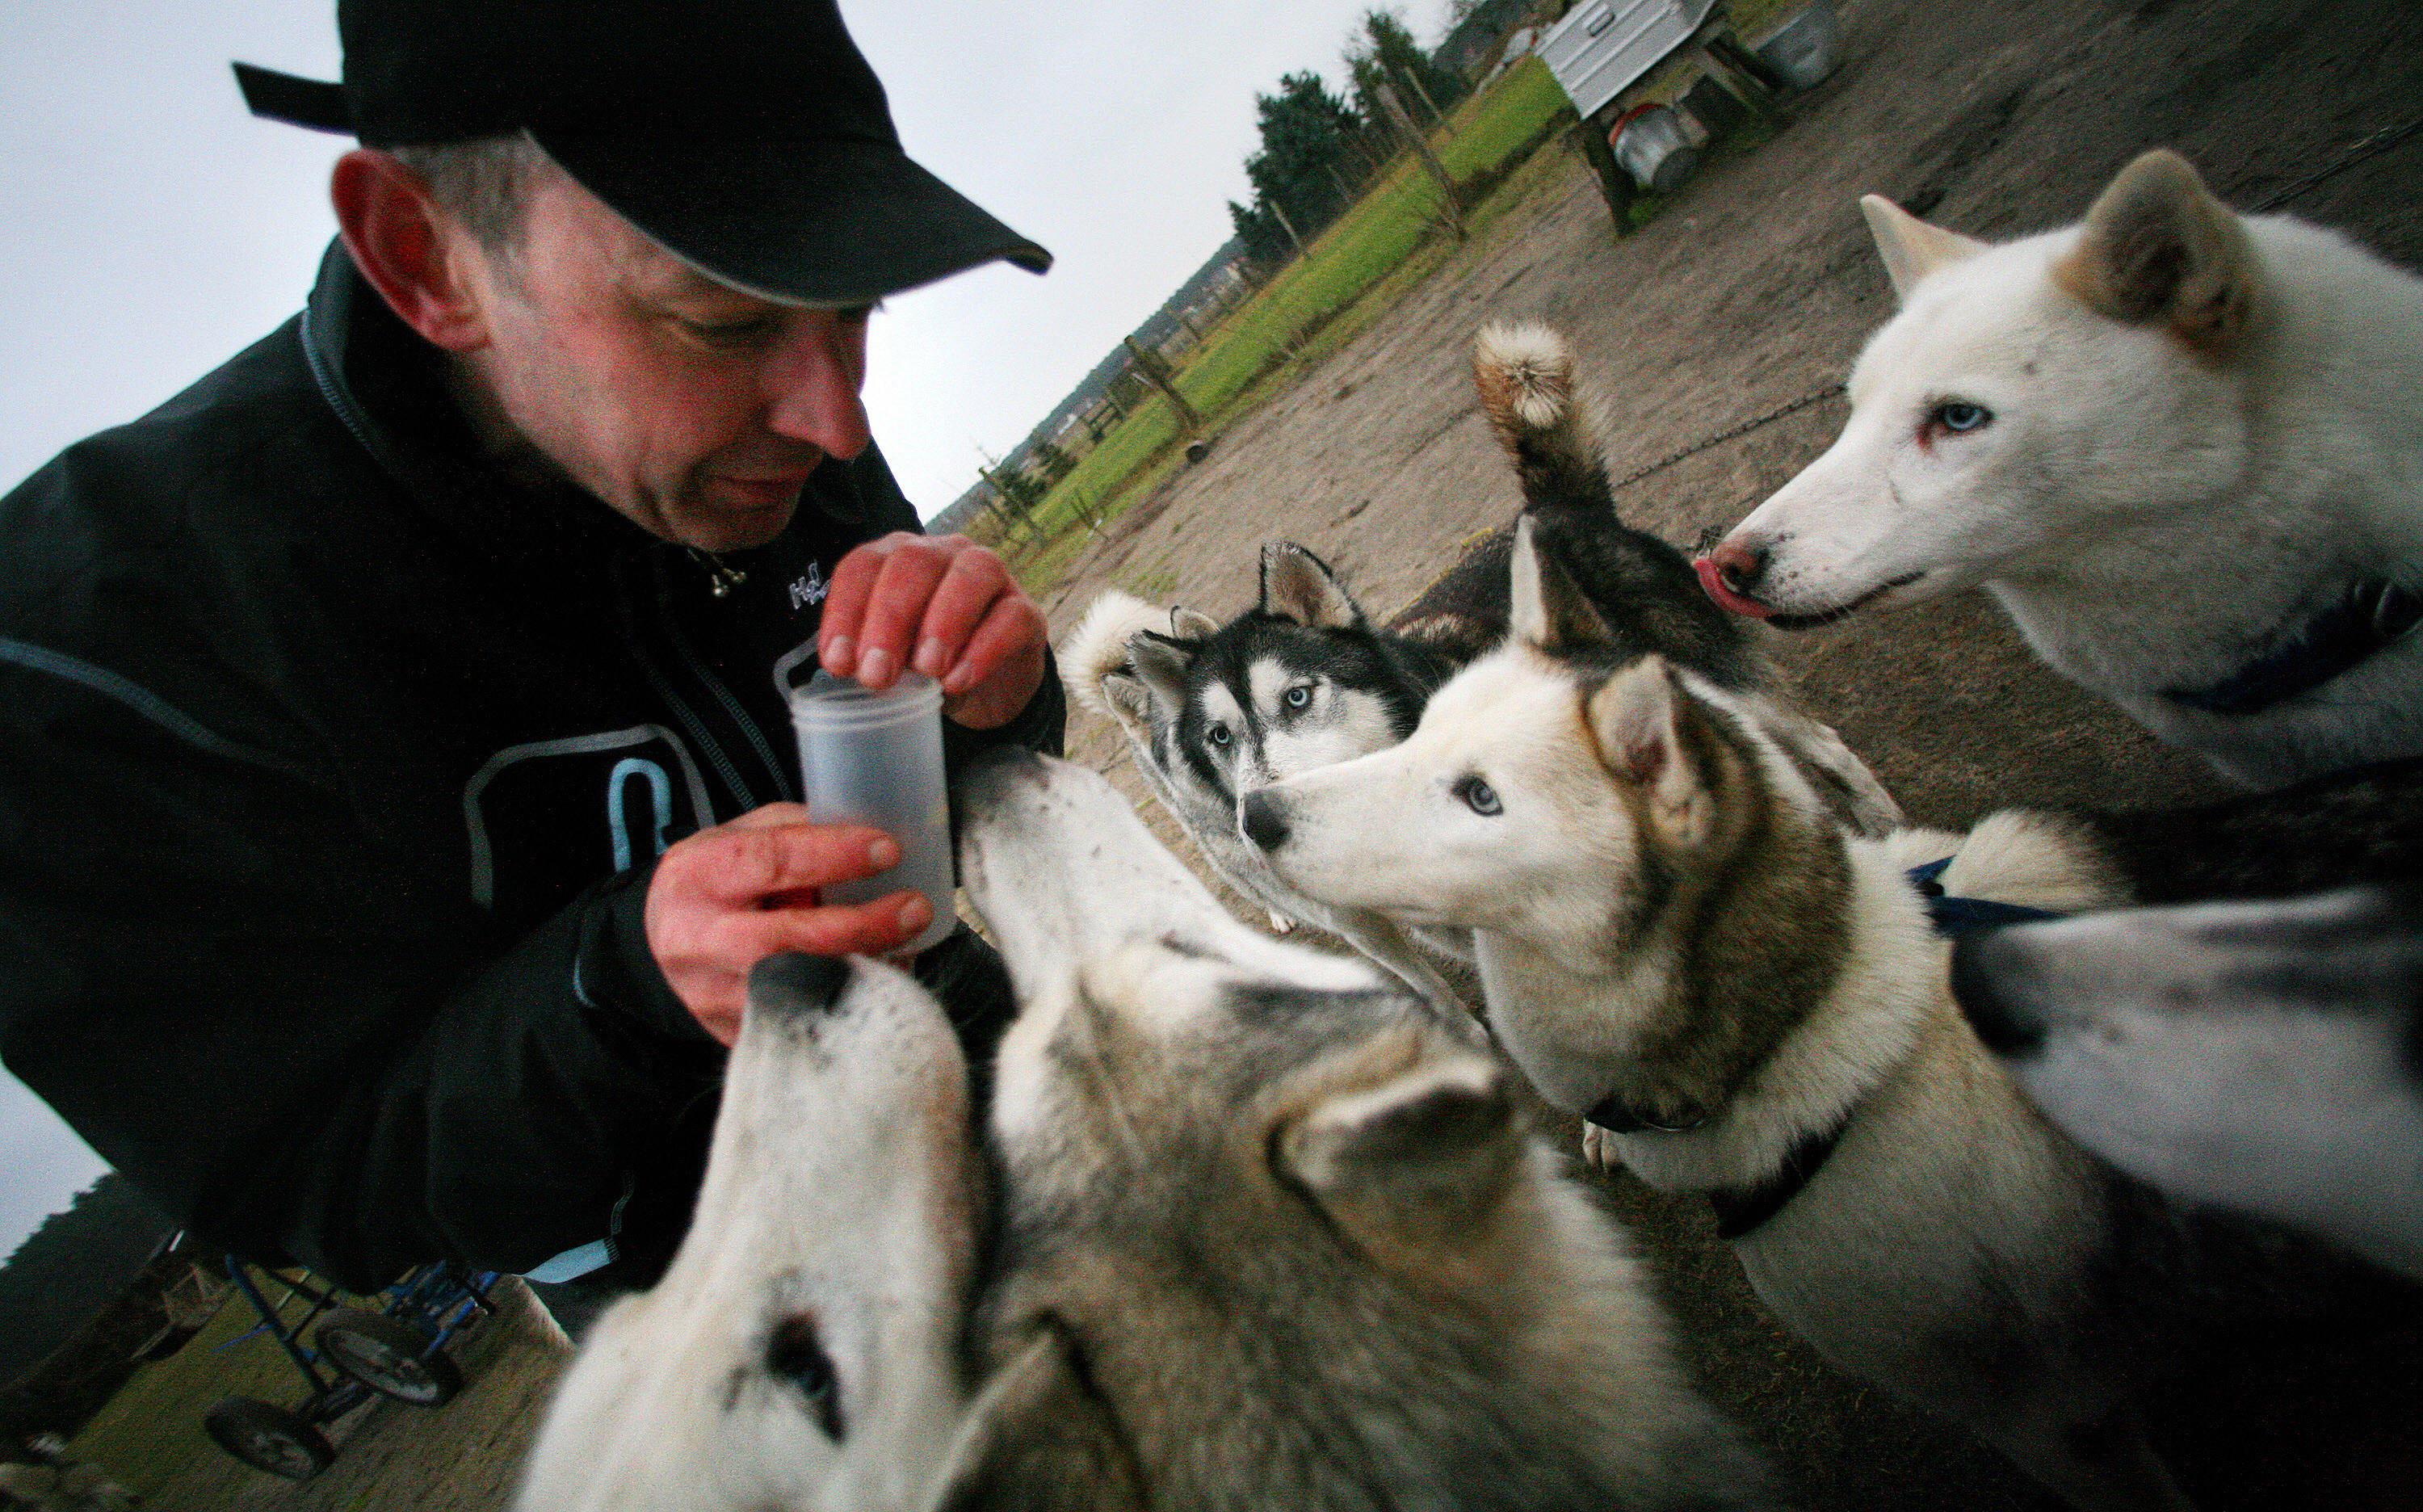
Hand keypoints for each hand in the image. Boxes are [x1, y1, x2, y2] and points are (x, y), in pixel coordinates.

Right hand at [645, 804, 932, 1045]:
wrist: (665, 938)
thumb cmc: (716, 879)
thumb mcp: (739, 837)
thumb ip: (798, 832)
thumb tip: (873, 834)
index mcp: (699, 877)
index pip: (771, 861)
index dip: (834, 855)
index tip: (887, 849)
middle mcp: (701, 941)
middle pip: (789, 940)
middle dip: (861, 924)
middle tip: (914, 908)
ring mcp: (715, 995)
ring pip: (802, 988)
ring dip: (865, 965)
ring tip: (906, 943)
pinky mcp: (733, 1032)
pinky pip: (804, 1020)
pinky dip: (848, 997)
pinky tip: (879, 976)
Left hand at [816, 532, 1045, 728]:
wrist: (986, 691)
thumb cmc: (926, 664)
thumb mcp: (890, 661)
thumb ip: (871, 655)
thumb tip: (850, 666)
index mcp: (897, 559)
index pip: (864, 565)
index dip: (846, 610)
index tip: (839, 662)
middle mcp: (943, 555)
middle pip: (913, 562)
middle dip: (890, 618)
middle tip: (877, 674)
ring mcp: (990, 578)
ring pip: (969, 575)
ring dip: (942, 623)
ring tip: (927, 670)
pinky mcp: (1027, 611)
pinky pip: (1011, 617)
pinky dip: (984, 650)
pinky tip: (959, 681)